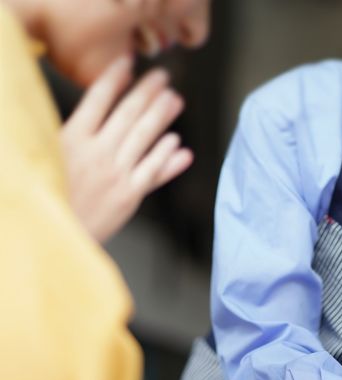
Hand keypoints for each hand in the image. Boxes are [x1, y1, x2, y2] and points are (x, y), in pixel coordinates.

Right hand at [61, 55, 192, 242]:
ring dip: (162, 116)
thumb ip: (68, 137)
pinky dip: (165, 156)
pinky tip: (177, 144)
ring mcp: (114, 173)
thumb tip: (88, 113)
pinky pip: (152, 170)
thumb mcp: (47, 158)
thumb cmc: (46, 197)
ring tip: (175, 100)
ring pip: (144, 137)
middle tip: (163, 76)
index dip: (115, 78)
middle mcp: (95, 153)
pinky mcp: (128, 195)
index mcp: (70, 139)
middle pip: (127, 114)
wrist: (48, 236)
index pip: (96, 99)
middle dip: (147, 92)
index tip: (128, 63)